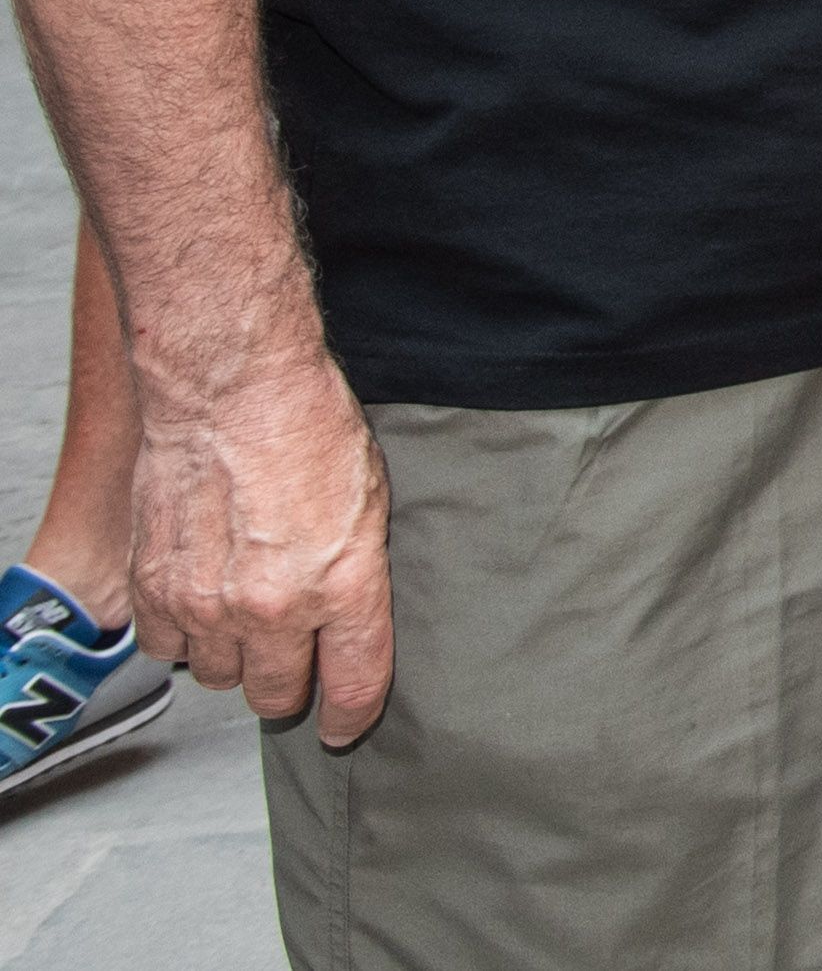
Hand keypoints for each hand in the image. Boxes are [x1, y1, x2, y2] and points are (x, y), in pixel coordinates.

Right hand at [128, 345, 393, 742]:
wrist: (231, 389)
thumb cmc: (310, 427)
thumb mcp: (370, 498)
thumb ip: (358, 569)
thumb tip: (352, 614)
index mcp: (343, 586)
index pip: (353, 686)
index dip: (352, 717)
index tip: (346, 728)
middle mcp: (273, 607)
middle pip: (278, 694)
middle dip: (290, 687)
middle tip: (294, 664)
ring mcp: (207, 603)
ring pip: (219, 676)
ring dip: (235, 657)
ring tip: (246, 620)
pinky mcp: (156, 589)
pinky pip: (167, 647)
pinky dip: (184, 634)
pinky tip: (201, 603)